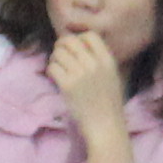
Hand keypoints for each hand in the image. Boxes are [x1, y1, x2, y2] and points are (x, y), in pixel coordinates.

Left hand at [50, 29, 137, 162]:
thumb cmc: (108, 104)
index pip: (90, 35)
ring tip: (58, 69)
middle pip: (70, 41)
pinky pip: (52, 67)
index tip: (75, 49)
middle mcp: (94, 64)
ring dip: (55, 60)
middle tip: (60, 56)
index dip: (79, 39)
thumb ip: (99, 61)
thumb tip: (78, 46)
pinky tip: (55, 79)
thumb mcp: (112, 77)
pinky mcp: (67, 85)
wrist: (106, 127)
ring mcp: (80, 74)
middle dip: (61, 46)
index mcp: (107, 61)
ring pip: (58, 53)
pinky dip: (51, 71)